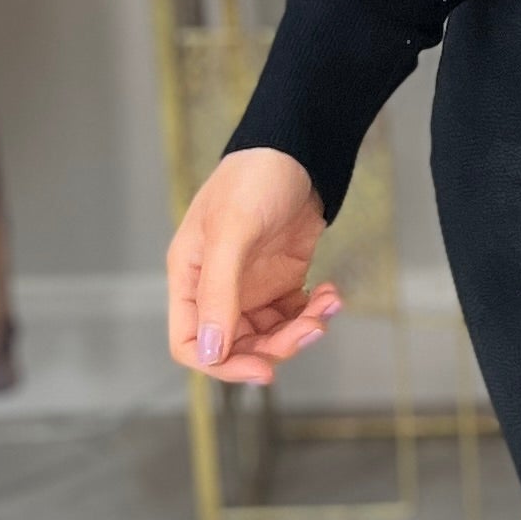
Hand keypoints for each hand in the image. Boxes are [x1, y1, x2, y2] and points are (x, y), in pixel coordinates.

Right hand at [167, 146, 343, 383]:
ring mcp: (250, 286)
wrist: (297, 150)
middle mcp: (216, 288)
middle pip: (237, 347)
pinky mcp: (282, 280)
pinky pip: (294, 315)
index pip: (190, 343)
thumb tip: (211, 353)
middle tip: (312, 328)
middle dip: (276, 346)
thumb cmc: (253, 179)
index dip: (222, 365)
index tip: (263, 369)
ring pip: (270, 336)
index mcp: (189, 277)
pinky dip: (315, 312)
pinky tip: (331, 293)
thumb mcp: (232, 233)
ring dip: (301, 329)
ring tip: (327, 305)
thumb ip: (219, 294)